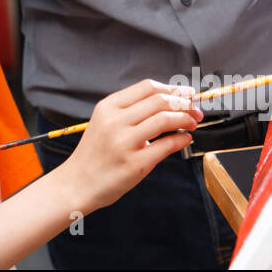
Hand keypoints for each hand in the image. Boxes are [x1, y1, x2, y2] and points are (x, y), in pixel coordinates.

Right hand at [57, 79, 202, 213]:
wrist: (77, 183)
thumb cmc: (94, 154)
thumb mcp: (104, 122)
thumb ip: (130, 111)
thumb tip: (167, 102)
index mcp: (108, 107)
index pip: (147, 87)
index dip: (172, 88)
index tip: (186, 93)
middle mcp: (115, 121)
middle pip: (160, 101)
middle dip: (184, 104)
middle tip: (194, 110)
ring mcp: (124, 142)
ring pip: (165, 119)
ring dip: (185, 119)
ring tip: (192, 123)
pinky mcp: (134, 164)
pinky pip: (166, 146)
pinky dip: (181, 140)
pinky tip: (185, 139)